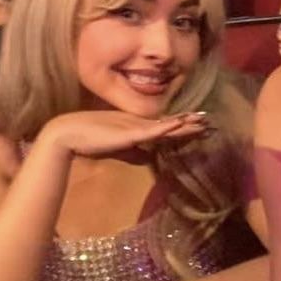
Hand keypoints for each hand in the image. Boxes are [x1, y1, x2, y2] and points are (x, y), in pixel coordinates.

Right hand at [40, 109, 211, 158]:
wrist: (69, 134)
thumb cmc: (91, 141)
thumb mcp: (119, 150)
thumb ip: (134, 153)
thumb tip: (150, 158)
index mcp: (139, 128)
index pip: (167, 129)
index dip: (184, 128)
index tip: (202, 127)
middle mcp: (141, 124)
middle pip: (171, 125)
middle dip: (191, 124)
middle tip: (211, 122)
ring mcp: (136, 126)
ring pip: (167, 125)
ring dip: (186, 124)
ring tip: (204, 122)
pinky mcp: (130, 131)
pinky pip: (153, 130)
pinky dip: (168, 127)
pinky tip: (180, 124)